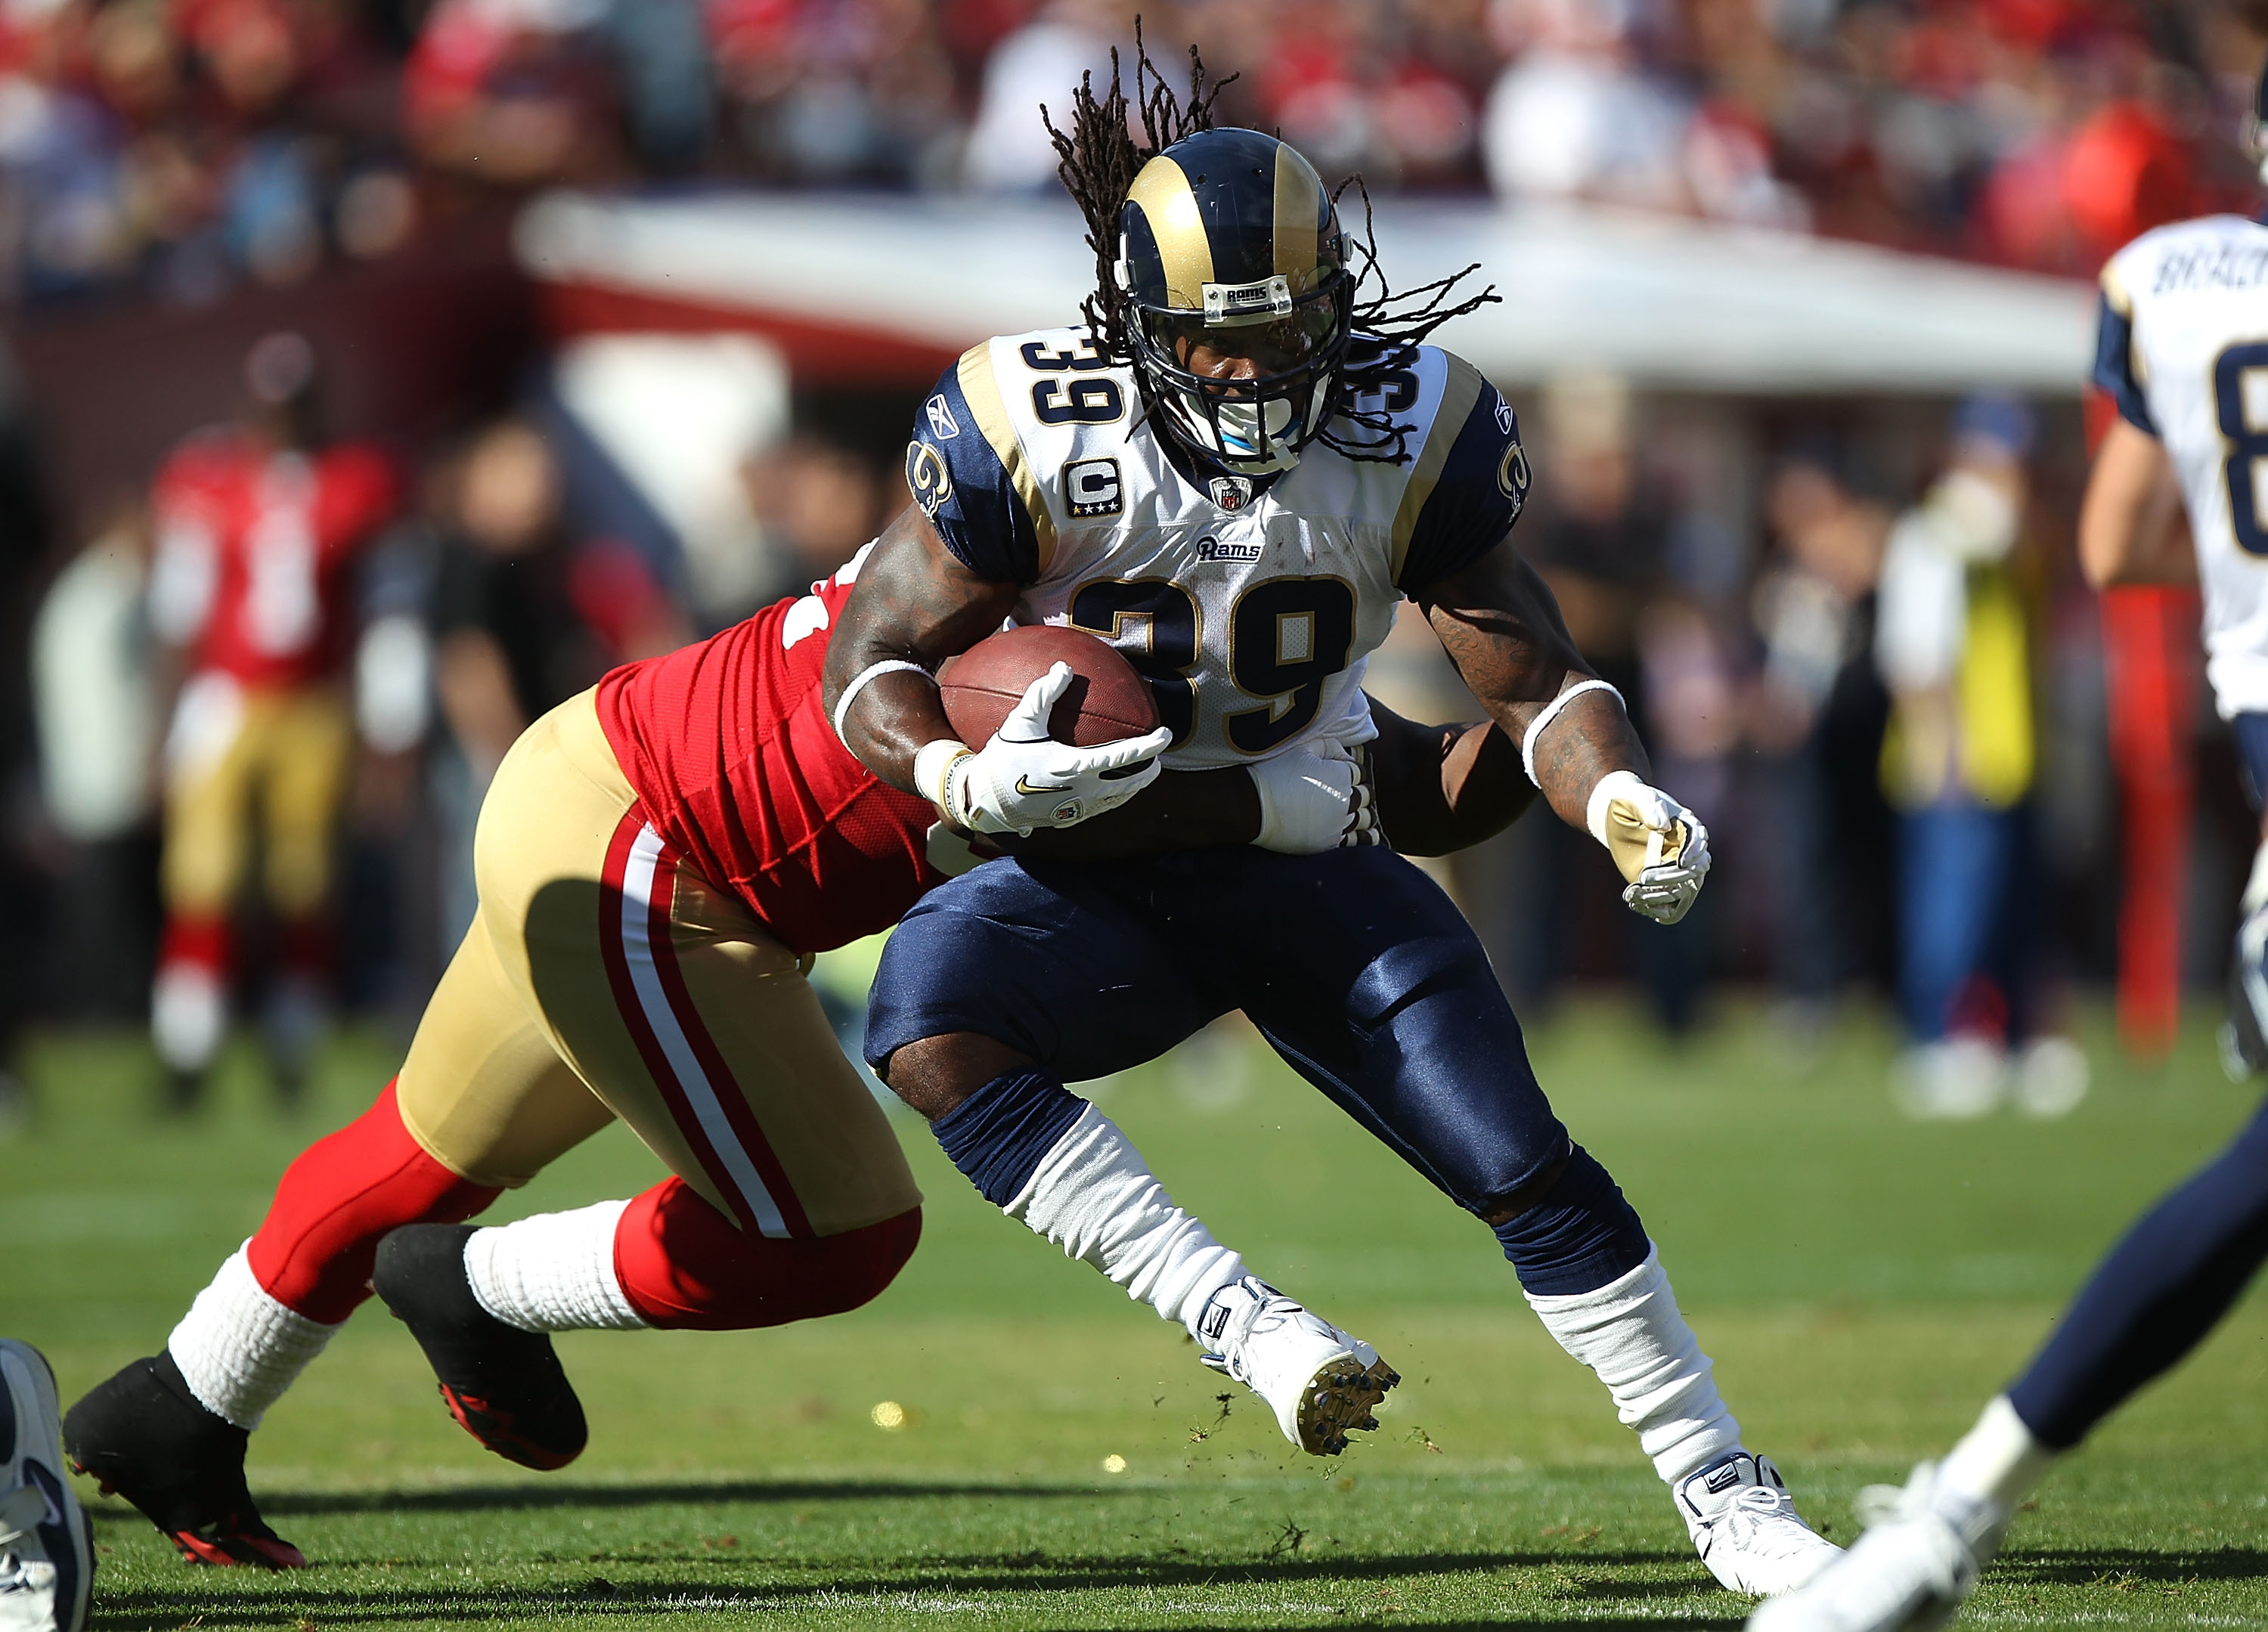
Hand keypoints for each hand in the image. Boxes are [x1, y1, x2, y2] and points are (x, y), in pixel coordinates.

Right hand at [938, 663, 1172, 834]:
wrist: (984, 802)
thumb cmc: (1002, 759)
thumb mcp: (1020, 722)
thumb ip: (1043, 693)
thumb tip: (1064, 667)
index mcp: (1074, 767)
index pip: (1122, 756)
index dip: (1148, 745)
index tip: (1166, 735)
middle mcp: (1081, 792)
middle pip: (1129, 785)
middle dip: (1148, 773)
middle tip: (1158, 760)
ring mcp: (1076, 809)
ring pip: (1116, 801)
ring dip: (1133, 789)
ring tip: (1141, 775)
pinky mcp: (1067, 820)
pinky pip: (1098, 809)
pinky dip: (1112, 798)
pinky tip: (1109, 790)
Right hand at [1249, 741, 1383, 852]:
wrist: (1251, 805)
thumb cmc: (1275, 771)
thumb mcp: (1302, 747)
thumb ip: (1331, 747)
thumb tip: (1349, 758)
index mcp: (1342, 774)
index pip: (1360, 772)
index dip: (1350, 771)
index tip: (1339, 773)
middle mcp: (1346, 800)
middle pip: (1366, 795)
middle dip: (1359, 792)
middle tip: (1347, 792)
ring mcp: (1338, 824)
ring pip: (1365, 819)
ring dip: (1363, 814)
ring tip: (1360, 813)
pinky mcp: (1329, 844)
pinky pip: (1357, 841)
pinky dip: (1365, 837)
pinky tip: (1371, 836)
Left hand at [1587, 769, 1710, 924]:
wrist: (1617, 820)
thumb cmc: (1629, 803)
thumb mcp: (1635, 798)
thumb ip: (1648, 806)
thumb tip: (1662, 825)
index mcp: (1686, 825)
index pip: (1700, 839)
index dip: (1694, 852)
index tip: (1681, 861)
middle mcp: (1688, 850)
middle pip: (1695, 869)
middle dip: (1672, 877)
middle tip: (1642, 877)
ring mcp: (1678, 870)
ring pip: (1685, 891)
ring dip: (1662, 896)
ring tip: (1634, 894)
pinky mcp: (1666, 885)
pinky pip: (1673, 906)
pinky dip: (1658, 910)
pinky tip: (1635, 903)